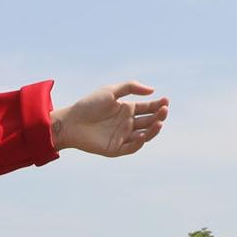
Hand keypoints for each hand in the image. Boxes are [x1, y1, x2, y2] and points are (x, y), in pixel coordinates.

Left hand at [52, 79, 170, 157]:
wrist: (70, 122)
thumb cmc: (88, 105)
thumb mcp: (110, 91)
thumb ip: (130, 87)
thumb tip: (152, 91)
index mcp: (127, 109)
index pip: (148, 108)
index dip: (158, 105)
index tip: (166, 101)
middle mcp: (127, 124)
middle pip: (149, 121)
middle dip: (159, 116)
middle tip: (164, 110)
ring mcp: (122, 137)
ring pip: (144, 135)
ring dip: (153, 130)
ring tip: (158, 122)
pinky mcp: (115, 149)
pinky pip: (131, 148)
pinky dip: (138, 143)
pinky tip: (142, 134)